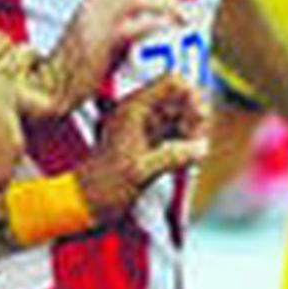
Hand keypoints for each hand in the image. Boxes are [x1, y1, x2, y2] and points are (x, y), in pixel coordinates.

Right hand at [37, 0, 188, 118]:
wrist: (50, 88)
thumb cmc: (76, 72)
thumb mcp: (99, 43)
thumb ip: (122, 33)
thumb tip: (151, 32)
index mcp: (94, 1)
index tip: (178, 5)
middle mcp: (95, 3)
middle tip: (186, 15)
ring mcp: (97, 19)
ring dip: (167, 6)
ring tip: (183, 22)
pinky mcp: (100, 39)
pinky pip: (135, 24)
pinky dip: (157, 24)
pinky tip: (170, 32)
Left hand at [76, 76, 208, 222]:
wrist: (86, 205)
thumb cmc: (103, 187)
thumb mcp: (139, 171)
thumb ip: (172, 157)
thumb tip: (201, 148)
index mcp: (133, 110)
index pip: (171, 83)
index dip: (191, 95)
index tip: (200, 117)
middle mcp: (140, 115)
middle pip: (180, 100)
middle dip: (195, 116)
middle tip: (198, 140)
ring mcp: (145, 131)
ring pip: (180, 119)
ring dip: (193, 132)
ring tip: (195, 153)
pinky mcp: (149, 148)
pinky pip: (176, 137)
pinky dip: (186, 145)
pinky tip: (191, 159)